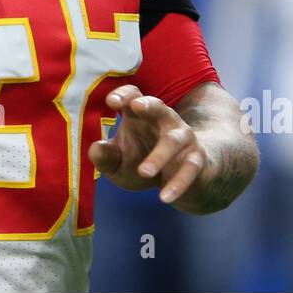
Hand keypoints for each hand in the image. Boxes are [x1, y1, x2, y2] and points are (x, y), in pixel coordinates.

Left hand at [87, 84, 211, 205]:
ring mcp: (183, 138)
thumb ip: (105, 156)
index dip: (123, 95)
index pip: (133, 95)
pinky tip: (165, 197)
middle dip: (148, 104)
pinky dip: (178, 182)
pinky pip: (190, 168)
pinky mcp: (196, 159)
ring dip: (159, 155)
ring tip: (143, 172)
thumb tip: (95, 149)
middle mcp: (164, 121)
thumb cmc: (142, 163)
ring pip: (173, 140)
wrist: (181, 180)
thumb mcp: (119, 163)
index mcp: (141, 115)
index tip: (111, 102)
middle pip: (158, 106)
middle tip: (136, 106)